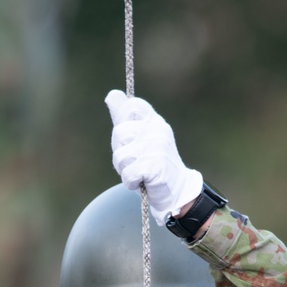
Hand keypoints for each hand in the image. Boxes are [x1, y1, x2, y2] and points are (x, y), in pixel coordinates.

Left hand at [105, 89, 202, 224]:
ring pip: (121, 155)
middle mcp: (158, 130)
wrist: (175, 191)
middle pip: (119, 132)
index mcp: (154, 121)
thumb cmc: (152, 163)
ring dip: (124, 169)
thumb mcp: (139, 137)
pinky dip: (130, 182)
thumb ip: (124, 117)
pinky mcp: (156, 166)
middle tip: (135, 159)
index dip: (122, 119)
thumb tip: (111, 95)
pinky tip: (141, 181)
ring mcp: (158, 147)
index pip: (132, 105)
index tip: (130, 137)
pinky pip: (128, 173)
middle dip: (120, 151)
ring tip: (138, 171)